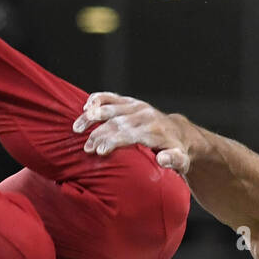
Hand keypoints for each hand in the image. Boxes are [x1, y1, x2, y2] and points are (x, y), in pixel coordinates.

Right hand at [72, 92, 191, 172]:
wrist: (179, 132)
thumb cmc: (176, 152)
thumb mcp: (182, 162)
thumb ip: (174, 161)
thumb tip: (162, 159)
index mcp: (155, 131)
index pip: (131, 134)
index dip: (114, 141)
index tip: (100, 151)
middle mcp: (145, 115)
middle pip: (117, 123)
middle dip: (99, 134)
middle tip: (86, 148)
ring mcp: (137, 106)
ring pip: (111, 108)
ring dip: (92, 117)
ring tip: (76, 128)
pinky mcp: (131, 102)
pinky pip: (112, 97)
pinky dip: (98, 99)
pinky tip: (85, 106)